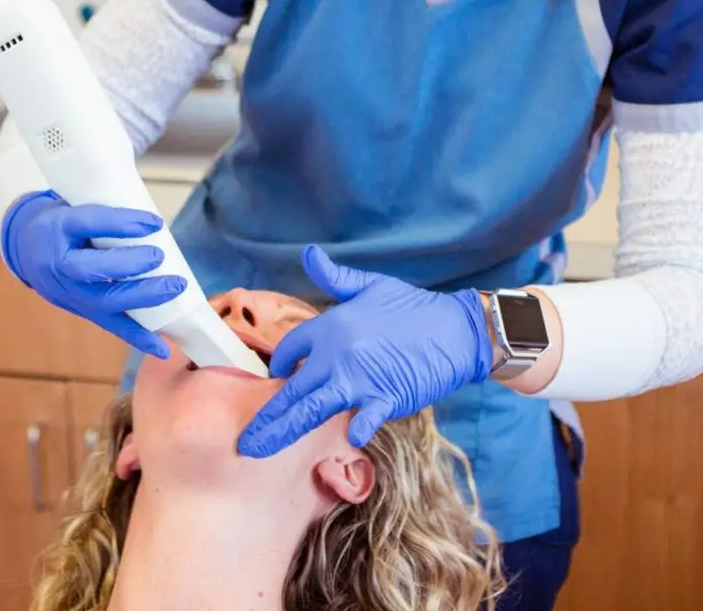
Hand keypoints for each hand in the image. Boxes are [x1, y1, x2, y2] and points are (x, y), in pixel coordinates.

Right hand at [1, 190, 185, 358]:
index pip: (89, 223)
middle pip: (91, 270)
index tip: (154, 222)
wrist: (27, 247)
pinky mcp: (81, 310)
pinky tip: (163, 348)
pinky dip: (138, 337)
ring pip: (103, 301)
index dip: (122, 223)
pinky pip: (110, 325)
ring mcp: (69, 292)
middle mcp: (59, 263)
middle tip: (160, 257)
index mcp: (58, 227)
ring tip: (174, 287)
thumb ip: (107, 211)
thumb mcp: (74, 204)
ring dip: (142, 298)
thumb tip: (154, 216)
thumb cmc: (62, 222)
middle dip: (129, 266)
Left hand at [237, 245, 491, 457]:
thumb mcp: (370, 285)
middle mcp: (338, 353)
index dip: (279, 366)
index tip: (277, 379)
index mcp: (331, 325)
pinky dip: (354, 430)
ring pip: (311, 408)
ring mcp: (360, 378)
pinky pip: (362, 418)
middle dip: (267, 416)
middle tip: (246, 440)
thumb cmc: (414, 306)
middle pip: (291, 389)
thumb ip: (334, 277)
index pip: (290, 349)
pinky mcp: (386, 397)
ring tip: (258, 449)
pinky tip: (347, 439)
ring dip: (283, 430)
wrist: (456, 328)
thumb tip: (308, 254)